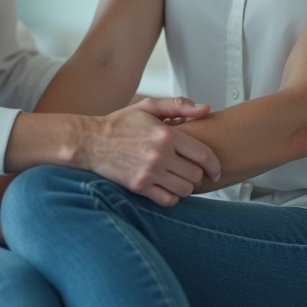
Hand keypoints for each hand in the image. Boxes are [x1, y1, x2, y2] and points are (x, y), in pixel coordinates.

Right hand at [79, 96, 220, 206]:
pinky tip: (167, 188)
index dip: (215, 165)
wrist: (91, 141)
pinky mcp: (139, 186)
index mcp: (166, 134)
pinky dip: (171, 197)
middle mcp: (160, 155)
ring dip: (186, 186)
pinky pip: (167, 200)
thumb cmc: (120, 123)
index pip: (204, 155)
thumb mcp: (149, 107)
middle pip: (196, 175)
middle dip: (198, 175)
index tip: (215, 170)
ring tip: (180, 179)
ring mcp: (149, 173)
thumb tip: (206, 109)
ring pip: (184, 190)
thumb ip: (179, 105)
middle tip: (192, 171)